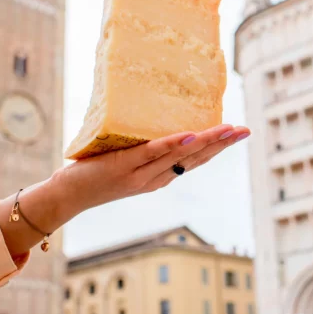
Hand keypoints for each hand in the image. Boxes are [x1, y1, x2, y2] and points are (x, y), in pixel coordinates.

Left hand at [59, 123, 249, 209]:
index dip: (218, 147)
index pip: (195, 161)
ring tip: (228, 130)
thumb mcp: (123, 159)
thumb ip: (140, 146)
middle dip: (223, 144)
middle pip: (196, 160)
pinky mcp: (125, 167)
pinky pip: (153, 154)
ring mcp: (142, 175)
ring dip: (207, 142)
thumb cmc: (93, 174)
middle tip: (245, 130)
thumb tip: (150, 117)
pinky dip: (173, 145)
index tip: (237, 133)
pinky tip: (190, 136)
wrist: (67, 196)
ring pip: (181, 157)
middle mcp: (156, 179)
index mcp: (159, 177)